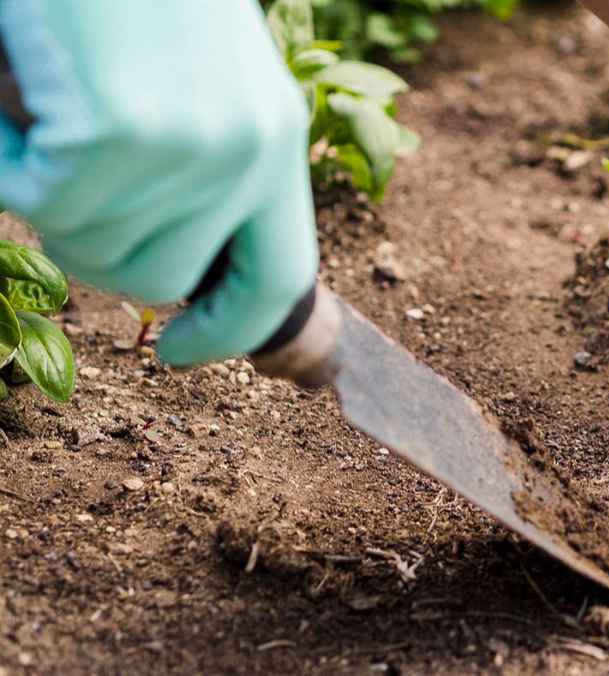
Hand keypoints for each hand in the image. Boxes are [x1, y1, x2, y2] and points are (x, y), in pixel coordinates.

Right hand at [0, 1, 317, 365]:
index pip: (277, 279)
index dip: (228, 331)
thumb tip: (170, 274)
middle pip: (156, 281)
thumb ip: (204, 172)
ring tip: (56, 102)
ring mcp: (188, 150)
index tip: (178, 354)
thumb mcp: (200, 84)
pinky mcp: (118, 136)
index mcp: (277, 143)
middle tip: (65, 170)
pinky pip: (31, 198)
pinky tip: (23, 89)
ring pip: (86, 246)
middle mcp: (249, 155)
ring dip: (45, 187)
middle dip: (94, 245)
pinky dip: (3, 153)